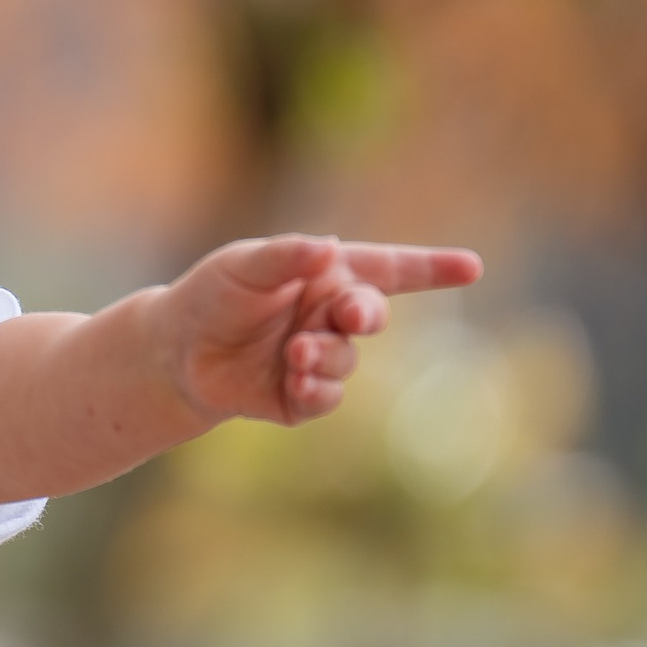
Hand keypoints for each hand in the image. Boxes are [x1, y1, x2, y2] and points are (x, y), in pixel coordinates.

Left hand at [162, 236, 483, 425]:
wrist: (173, 351)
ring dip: (326, 355)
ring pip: (346, 359)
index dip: (431, 268)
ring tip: (294, 352)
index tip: (473, 267)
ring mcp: (319, 357)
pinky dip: (317, 389)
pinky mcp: (300, 398)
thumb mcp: (242, 265)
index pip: (388, 268)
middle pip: (371, 313)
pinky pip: (325, 397)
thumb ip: (286, 256)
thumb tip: (329, 249)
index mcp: (326, 274)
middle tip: (351, 315)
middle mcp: (329, 315)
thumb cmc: (213, 294)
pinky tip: (297, 380)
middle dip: (367, 314)